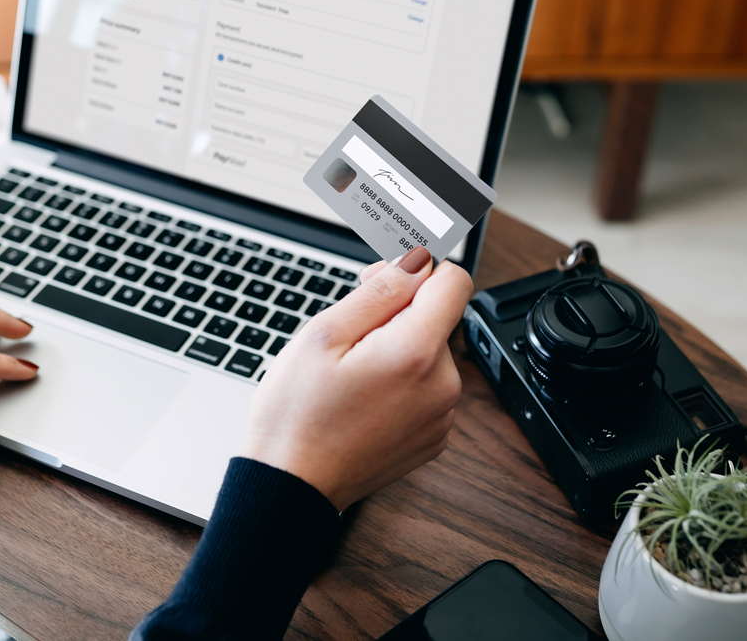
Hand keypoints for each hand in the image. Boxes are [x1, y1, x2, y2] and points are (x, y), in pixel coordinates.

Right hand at [242, 247, 470, 510]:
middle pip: (437, 318)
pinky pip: (425, 389)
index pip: (454, 281)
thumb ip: (381, 291)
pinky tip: (360, 396)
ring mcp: (440, 417)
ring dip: (395, 347)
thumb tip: (417, 260)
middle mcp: (443, 386)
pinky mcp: (432, 437)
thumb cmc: (297, 414)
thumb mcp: (324, 334)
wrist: (292, 486)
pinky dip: (398, 382)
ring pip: (429, 353)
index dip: (418, 268)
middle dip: (396, 311)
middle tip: (345, 329)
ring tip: (347, 370)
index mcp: (417, 353)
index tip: (384, 277)